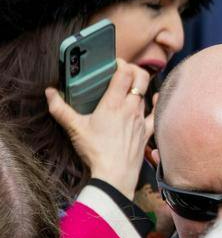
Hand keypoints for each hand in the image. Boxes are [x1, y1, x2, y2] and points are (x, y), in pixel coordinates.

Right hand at [46, 61, 150, 199]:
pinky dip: (156, 102)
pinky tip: (154, 97)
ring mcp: (141, 119)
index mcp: (113, 104)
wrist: (115, 175)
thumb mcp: (74, 128)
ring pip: (146, 94)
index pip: (124, 73)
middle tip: (124, 69)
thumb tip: (49, 93)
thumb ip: (60, 109)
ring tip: (130, 84)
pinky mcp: (147, 132)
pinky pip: (156, 113)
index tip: (113, 62)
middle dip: (134, 69)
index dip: (121, 63)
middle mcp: (131, 108)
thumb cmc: (95, 151)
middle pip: (141, 78)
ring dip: (140, 86)